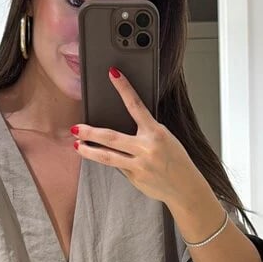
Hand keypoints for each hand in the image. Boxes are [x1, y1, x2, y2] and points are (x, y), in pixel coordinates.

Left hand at [70, 67, 205, 206]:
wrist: (186, 187)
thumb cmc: (177, 162)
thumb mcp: (166, 140)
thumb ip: (145, 134)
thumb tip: (121, 133)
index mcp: (156, 132)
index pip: (136, 105)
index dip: (124, 88)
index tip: (113, 74)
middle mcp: (147, 147)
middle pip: (111, 137)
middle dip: (90, 132)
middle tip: (75, 128)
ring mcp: (139, 164)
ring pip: (107, 156)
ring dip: (88, 151)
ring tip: (77, 145)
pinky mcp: (135, 178)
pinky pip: (118, 167)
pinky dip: (112, 162)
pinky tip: (105, 159)